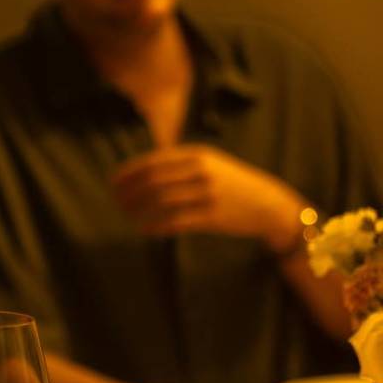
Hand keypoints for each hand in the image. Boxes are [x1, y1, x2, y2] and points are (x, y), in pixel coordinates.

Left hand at [111, 145, 304, 249]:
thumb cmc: (230, 183)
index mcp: (196, 154)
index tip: (113, 183)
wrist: (269, 204)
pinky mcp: (213, 217)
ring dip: (139, 209)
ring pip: (161, 201)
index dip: (129, 173)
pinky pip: (176, 222)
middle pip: (153, 181)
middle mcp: (201, 171)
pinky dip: (156, 225)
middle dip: (130, 192)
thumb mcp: (209, 162)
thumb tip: (137, 171)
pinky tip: (145, 229)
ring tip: (128, 215)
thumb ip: (177, 162)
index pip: (152, 162)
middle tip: (117, 201)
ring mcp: (208, 194)